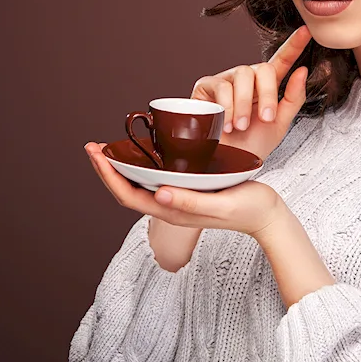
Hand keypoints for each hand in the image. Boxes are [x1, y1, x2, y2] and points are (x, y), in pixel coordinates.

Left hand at [85, 141, 288, 236]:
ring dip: (121, 167)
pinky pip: (155, 179)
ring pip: (139, 185)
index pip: (128, 195)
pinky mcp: (187, 191)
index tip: (98, 154)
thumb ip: (190, 203)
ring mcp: (177, 199)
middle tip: (93, 146)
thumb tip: (158, 194)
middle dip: (107, 169)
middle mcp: (170, 206)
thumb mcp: (220, 204)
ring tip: (109, 148)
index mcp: (172, 211)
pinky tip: (144, 152)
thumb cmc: (247, 210)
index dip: (109, 175)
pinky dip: (142, 165)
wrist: (267, 215)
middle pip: (127, 190)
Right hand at [190, 25, 311, 161]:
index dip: (293, 46)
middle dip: (267, 94)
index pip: (281, 61)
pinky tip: (224, 124)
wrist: (225, 163)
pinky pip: (222, 86)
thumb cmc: (250, 145)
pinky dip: (226, 107)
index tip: (306, 31)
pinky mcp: (206, 85)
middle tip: (265, 119)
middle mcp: (246, 79)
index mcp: (266, 86)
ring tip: (240, 127)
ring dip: (244, 105)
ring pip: (242, 76)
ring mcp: (226, 80)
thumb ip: (293, 98)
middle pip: (262, 68)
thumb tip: (303, 70)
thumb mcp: (279, 124)